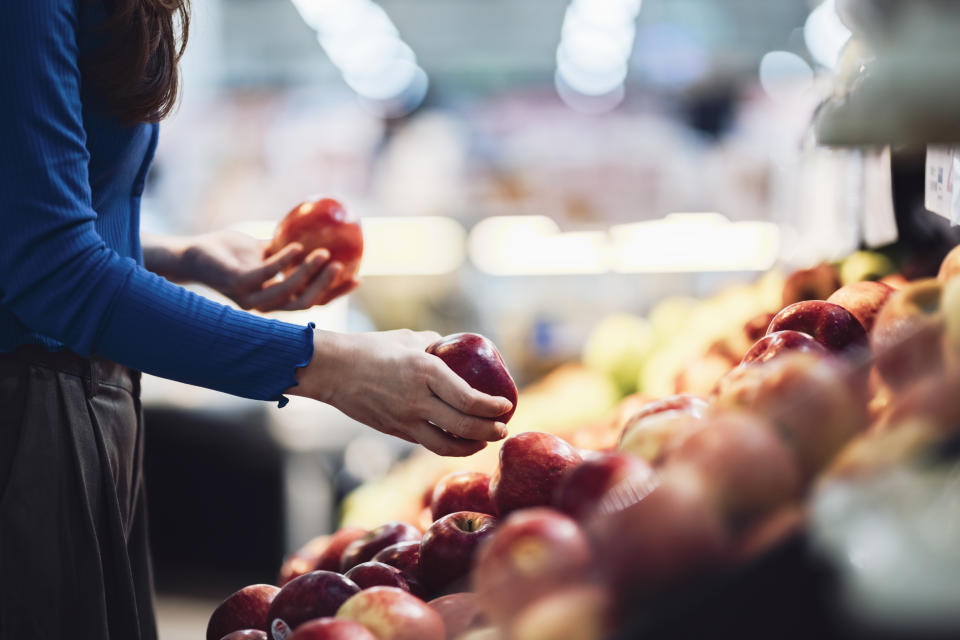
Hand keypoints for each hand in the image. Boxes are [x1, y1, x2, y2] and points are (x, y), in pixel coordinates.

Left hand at [153, 230, 358, 310]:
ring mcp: (249, 297)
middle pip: (304, 304)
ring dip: (308, 274)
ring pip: (287, 292)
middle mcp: (264, 305)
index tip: (357, 278)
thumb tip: (321, 232)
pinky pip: (266, 274)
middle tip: (344, 268)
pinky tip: (298, 247)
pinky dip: (284, 261)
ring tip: (325, 253)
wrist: (192, 253)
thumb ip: (288, 249)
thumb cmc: (229, 252)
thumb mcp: (264, 249)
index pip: (311, 302)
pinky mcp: (236, 284)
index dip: (336, 294)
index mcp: (275, 300)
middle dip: (327, 288)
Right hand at [290, 329, 513, 455]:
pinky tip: (456, 440)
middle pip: (463, 426)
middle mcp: (417, 399)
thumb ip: (433, 345)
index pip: (468, 398)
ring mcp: (404, 419)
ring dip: (470, 447)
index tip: (505, 406)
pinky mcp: (394, 430)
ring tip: (483, 441)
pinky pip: (426, 442)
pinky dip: (446, 444)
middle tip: (503, 429)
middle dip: (489, 431)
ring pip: (446, 445)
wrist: (331, 370)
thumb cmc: (370, 348)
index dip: (491, 407)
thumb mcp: (408, 339)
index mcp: (425, 371)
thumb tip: (452, 348)